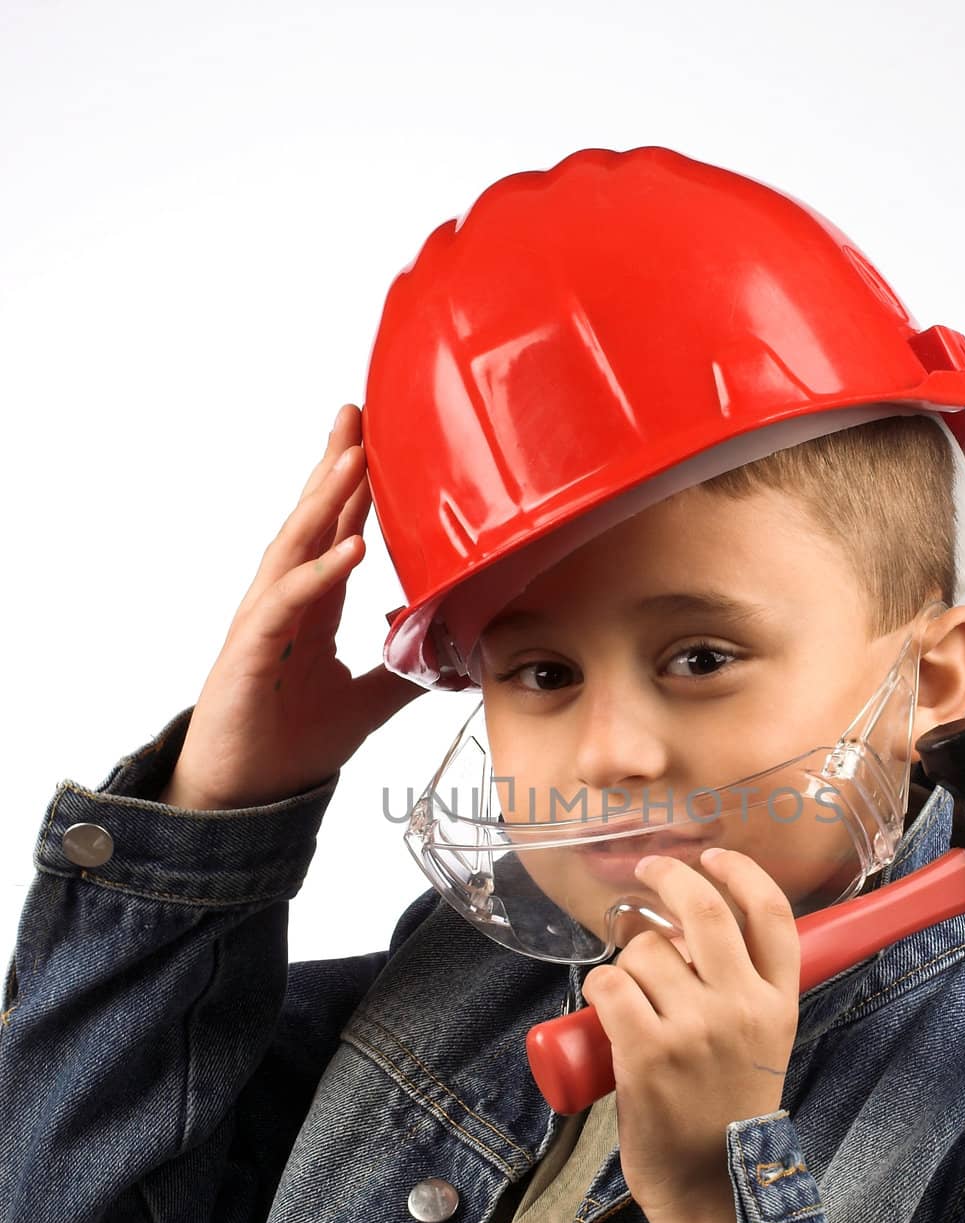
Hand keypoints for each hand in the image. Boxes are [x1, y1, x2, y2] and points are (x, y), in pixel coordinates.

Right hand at [158, 404, 424, 809]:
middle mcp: (284, 603)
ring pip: (294, 549)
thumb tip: (451, 657)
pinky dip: (319, 575)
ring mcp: (263, 624)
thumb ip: (401, 677)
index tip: (377, 438)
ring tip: (354, 461)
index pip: (336, 533)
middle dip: (333, 467)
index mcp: (310, 608)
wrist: (242, 796)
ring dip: (325, 503)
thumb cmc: (287, 745)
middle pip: (311, 523)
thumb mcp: (364, 706)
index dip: (355, 488)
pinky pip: (286, 604)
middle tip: (357, 412)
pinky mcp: (250, 654)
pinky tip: (351, 550)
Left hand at [580, 847, 800, 1222]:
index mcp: (779, 1003)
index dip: (741, 873)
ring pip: (645, 949)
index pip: (772, 915)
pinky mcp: (648, 1052)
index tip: (713, 855)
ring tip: (632, 998)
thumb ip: (745, 990)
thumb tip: (687, 930)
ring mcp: (696, 1029)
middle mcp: (742, 1007)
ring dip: (627, 960)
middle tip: (648, 872)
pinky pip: (611, 984)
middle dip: (669, 876)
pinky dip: (600, 986)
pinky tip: (606, 1006)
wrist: (711, 1187)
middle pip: (704, 910)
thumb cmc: (725, 1114)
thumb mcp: (763, 1044)